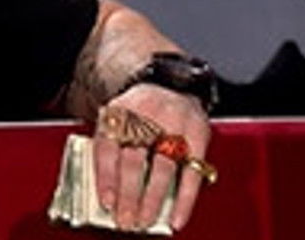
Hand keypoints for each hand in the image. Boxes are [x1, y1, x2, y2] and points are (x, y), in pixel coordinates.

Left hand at [92, 84, 210, 231]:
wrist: (171, 83)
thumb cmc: (138, 110)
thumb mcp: (116, 118)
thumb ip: (109, 147)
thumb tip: (106, 191)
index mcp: (119, 112)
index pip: (108, 146)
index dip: (106, 176)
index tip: (107, 201)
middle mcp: (145, 116)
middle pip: (134, 160)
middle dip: (129, 194)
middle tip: (125, 219)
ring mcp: (173, 125)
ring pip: (162, 168)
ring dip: (153, 200)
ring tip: (145, 220)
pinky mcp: (198, 135)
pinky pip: (192, 173)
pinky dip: (185, 199)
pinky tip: (177, 218)